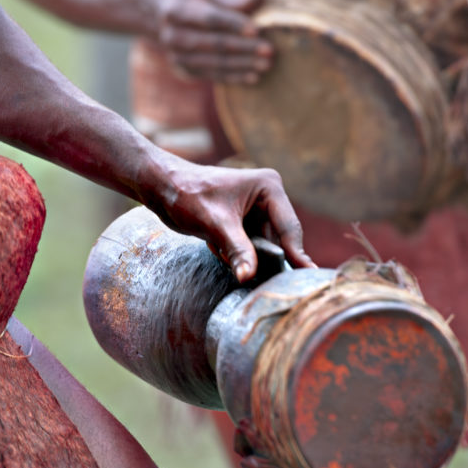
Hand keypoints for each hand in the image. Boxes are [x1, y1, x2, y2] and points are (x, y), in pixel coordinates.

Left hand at [143, 159, 314, 282]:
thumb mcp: (215, 225)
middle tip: (257, 279)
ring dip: (246, 258)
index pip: (289, 228)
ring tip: (223, 252)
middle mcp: (268, 198)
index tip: (306, 276)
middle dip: (264, 258)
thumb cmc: (187, 195)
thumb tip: (249, 277)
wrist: (161, 188)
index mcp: (269, 188)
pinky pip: (249, 248)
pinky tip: (217, 248)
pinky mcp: (243, 223)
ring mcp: (256, 211)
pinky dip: (235, 255)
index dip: (296, 254)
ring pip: (263, 247)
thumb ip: (237, 250)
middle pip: (279, 240)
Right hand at [155, 0, 273, 84]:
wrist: (165, 18)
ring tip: (266, 64)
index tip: (257, 30)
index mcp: (178, 8)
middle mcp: (173, 34)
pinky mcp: (186, 70)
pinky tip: (253, 77)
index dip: (234, 24)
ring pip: (215, 62)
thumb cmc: (196, 0)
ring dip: (243, 64)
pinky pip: (213, 75)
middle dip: (244, 47)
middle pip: (214, 43)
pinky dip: (234, 77)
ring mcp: (177, 55)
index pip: (210, 18)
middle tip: (269, 50)